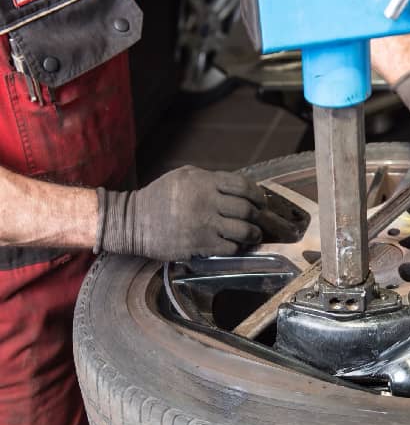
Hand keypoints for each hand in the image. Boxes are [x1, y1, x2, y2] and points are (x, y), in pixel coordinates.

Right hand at [95, 166, 266, 260]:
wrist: (134, 222)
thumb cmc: (159, 197)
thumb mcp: (183, 176)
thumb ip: (211, 180)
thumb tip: (238, 188)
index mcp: (204, 182)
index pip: (243, 186)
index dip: (257, 195)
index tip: (261, 201)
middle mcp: (207, 202)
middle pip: (247, 210)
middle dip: (258, 216)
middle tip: (259, 219)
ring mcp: (204, 226)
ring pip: (244, 231)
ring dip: (253, 234)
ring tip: (253, 234)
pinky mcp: (200, 246)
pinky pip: (230, 248)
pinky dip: (237, 247)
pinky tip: (235, 244)